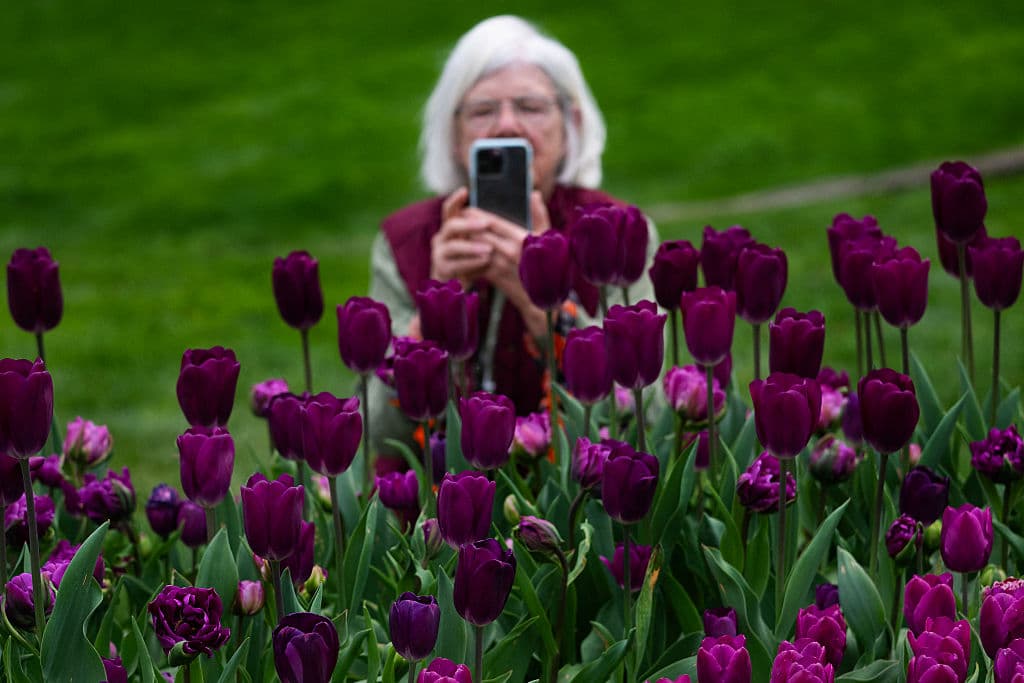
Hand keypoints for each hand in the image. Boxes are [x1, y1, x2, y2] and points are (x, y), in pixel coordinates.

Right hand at [429, 187, 492, 286]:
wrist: (458, 287)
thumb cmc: (473, 261)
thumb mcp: (480, 244)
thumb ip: (488, 230)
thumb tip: (515, 208)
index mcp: (451, 228)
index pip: (450, 209)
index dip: (456, 199)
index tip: (465, 190)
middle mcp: (441, 238)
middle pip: (451, 225)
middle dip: (469, 224)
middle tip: (486, 224)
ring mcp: (439, 254)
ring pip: (453, 246)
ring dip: (472, 247)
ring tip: (489, 250)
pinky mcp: (441, 270)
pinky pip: (455, 264)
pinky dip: (471, 263)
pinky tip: (485, 263)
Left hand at [470, 191, 551, 337]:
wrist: (541, 296)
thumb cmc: (546, 262)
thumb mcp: (546, 237)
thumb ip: (539, 214)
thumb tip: (533, 194)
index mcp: (521, 238)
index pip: (492, 221)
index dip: (476, 214)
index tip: (467, 208)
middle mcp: (509, 251)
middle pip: (478, 233)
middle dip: (466, 225)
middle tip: (458, 218)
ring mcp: (499, 265)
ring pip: (474, 247)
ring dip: (465, 239)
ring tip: (459, 231)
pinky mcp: (493, 276)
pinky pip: (475, 262)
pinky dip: (468, 255)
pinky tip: (465, 250)